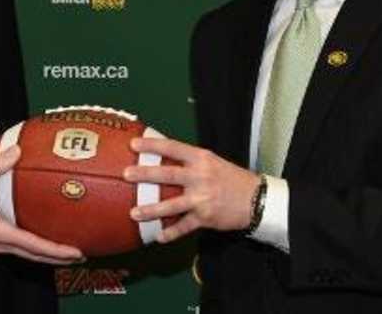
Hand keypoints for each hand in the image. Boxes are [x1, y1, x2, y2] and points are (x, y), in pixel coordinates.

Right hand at [0, 145, 83, 263]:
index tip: (76, 252)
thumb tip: (16, 150)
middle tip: (78, 255)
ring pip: (23, 255)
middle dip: (57, 258)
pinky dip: (28, 247)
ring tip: (61, 250)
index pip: (35, 247)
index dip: (57, 251)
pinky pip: (12, 248)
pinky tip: (31, 236)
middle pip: (34, 257)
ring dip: (43, 254)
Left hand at [123, 137, 259, 242]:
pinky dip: (171, 232)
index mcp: (201, 159)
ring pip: (171, 204)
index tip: (133, 144)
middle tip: (126, 174)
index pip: (173, 147)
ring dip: (151, 210)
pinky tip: (159, 236)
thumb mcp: (213, 163)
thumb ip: (191, 162)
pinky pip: (184, 227)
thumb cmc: (231, 178)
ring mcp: (202, 198)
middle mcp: (200, 176)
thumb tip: (164, 159)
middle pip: (168, 174)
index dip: (152, 145)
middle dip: (145, 174)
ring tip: (133, 213)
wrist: (256, 199)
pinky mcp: (205, 217)